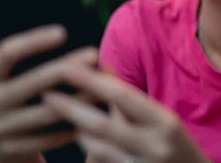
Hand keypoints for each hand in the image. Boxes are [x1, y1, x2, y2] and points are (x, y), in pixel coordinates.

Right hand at [0, 25, 97, 162]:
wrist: (11, 147)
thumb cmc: (29, 99)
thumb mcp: (23, 78)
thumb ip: (43, 62)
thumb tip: (84, 49)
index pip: (7, 52)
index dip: (33, 41)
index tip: (63, 32)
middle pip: (31, 81)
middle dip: (65, 67)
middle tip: (94, 54)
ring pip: (45, 112)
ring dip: (78, 99)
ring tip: (103, 88)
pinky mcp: (10, 151)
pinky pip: (49, 137)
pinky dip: (73, 126)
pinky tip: (94, 117)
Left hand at [42, 65, 210, 162]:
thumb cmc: (173, 141)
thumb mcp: (160, 116)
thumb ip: (129, 96)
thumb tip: (102, 66)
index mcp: (164, 121)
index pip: (122, 97)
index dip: (92, 81)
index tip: (67, 67)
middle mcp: (154, 146)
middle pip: (103, 126)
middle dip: (72, 110)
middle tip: (47, 96)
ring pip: (97, 148)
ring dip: (79, 131)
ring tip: (64, 115)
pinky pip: (102, 162)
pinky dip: (90, 149)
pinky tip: (82, 137)